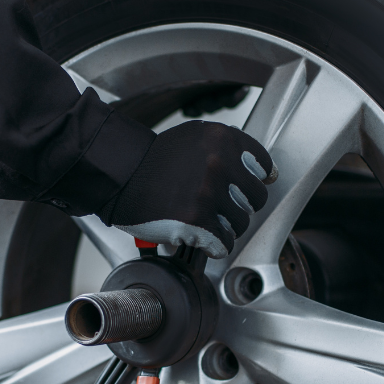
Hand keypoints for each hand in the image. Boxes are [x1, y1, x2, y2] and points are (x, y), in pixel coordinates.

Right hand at [98, 120, 275, 258]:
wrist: (121, 176)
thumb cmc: (154, 160)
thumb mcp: (194, 137)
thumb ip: (226, 148)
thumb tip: (261, 170)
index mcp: (222, 139)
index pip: (262, 165)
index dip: (258, 180)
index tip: (252, 187)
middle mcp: (218, 163)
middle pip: (255, 198)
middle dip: (240, 206)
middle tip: (221, 208)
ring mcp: (207, 193)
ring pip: (240, 223)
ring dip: (225, 228)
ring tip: (206, 222)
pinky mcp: (195, 220)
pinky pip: (222, 243)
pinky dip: (214, 246)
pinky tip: (202, 239)